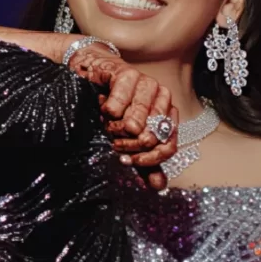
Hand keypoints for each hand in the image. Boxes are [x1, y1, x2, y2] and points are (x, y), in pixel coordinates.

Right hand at [62, 42, 175, 189]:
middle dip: (128, 144)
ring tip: (107, 124)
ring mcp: (147, 84)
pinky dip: (110, 109)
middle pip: (152, 136)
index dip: (149, 159)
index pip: (168, 146)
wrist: (92, 80)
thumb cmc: (111, 111)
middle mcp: (162, 98)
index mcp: (166, 115)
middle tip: (114, 140)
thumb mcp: (127, 141)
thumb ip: (143, 162)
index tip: (129, 161)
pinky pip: (120, 102)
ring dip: (116, 128)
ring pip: (136, 121)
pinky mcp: (127, 74)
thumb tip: (159, 187)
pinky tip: (104, 108)